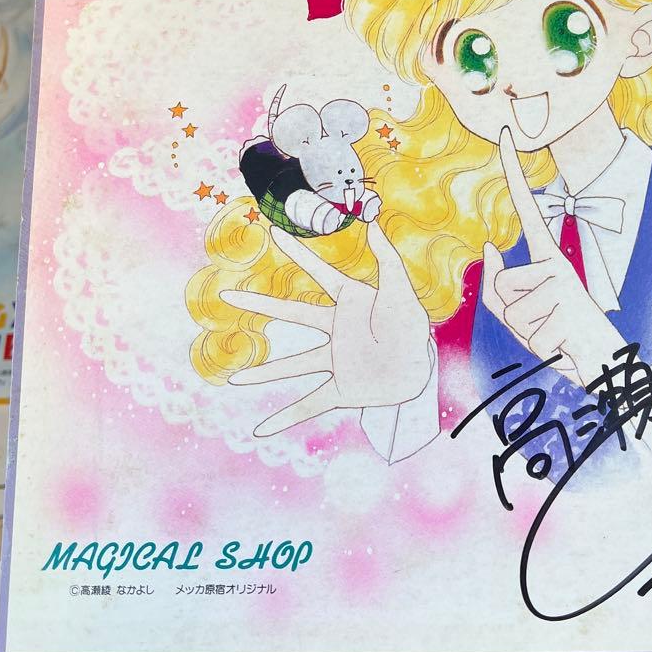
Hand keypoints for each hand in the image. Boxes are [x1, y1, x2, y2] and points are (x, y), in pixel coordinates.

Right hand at [221, 221, 431, 436]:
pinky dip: (286, 419)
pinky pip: (309, 405)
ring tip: (235, 379)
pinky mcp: (342, 389)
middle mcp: (336, 330)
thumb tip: (372, 221)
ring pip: (294, 365)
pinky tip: (263, 430)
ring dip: (266, 373)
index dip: (297, 251)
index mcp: (349, 303)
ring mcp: (336, 360)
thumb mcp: (401, 290)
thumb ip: (387, 259)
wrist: (423, 368)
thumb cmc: (414, 326)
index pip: (318, 272)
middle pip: (291, 314)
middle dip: (260, 305)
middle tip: (227, 297)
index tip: (274, 232)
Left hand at [482, 127, 623, 386]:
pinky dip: (539, 347)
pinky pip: (528, 330)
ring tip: (552, 333)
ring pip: (512, 309)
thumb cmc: (556, 338)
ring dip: (526, 333)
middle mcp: (556, 263)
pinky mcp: (569, 305)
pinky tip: (563, 344)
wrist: (601, 366)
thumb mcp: (516, 317)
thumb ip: (494, 286)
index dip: (514, 172)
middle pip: (501, 282)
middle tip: (542, 323)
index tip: (505, 132)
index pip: (528, 208)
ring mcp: (564, 282)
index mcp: (546, 258)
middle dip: (510, 313)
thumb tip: (490, 247)